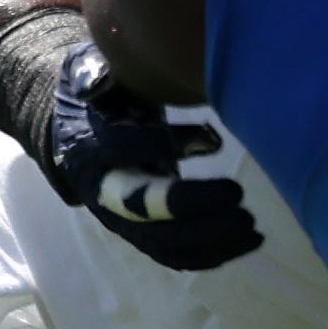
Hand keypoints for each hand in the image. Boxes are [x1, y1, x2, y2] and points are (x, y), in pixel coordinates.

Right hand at [32, 40, 261, 270]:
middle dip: (193, 206)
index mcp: (90, 145)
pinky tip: (250, 241)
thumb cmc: (100, 101)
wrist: (75, 142)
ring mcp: (123, 220)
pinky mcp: (143, 236)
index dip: (163, 144)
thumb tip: (138, 72)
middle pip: (144, 209)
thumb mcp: (95, 75)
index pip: (122, 147)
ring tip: (252, 226)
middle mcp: (103, 191)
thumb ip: (110, 73)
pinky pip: (177, 256)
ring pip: (164, 242)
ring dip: (211, 239)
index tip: (212, 139)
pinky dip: (215, 255)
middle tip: (237, 194)